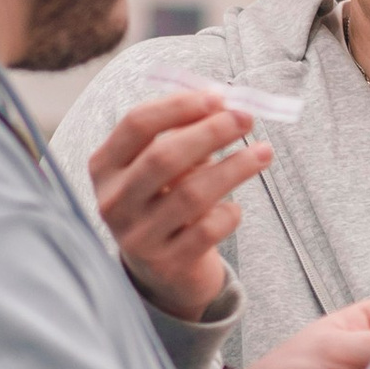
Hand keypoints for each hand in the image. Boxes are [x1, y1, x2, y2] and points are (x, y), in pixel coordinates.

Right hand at [87, 90, 270, 321]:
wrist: (162, 271)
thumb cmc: (164, 201)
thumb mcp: (159, 168)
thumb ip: (182, 134)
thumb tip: (224, 102)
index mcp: (105, 167)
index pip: (137, 124)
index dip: (179, 106)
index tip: (218, 98)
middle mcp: (114, 201)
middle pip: (164, 157)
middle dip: (211, 132)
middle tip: (246, 119)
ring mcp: (138, 236)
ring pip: (192, 194)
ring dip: (234, 167)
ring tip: (264, 152)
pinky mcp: (168, 263)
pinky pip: (208, 230)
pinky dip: (229, 213)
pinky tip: (234, 207)